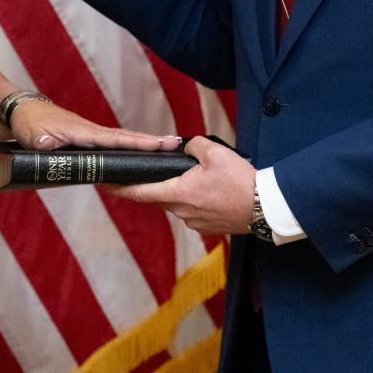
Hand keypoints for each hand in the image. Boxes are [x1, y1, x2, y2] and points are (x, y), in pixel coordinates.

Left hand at [8, 99, 180, 151]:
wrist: (18, 111)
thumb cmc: (27, 122)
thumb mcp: (32, 134)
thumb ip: (41, 142)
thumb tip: (49, 146)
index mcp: (83, 132)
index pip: (116, 139)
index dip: (138, 143)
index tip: (161, 144)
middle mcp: (90, 132)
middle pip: (125, 138)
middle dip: (149, 142)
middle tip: (175, 144)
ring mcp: (88, 135)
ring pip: (119, 141)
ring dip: (141, 144)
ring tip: (165, 149)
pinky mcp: (83, 139)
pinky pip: (109, 145)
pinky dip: (125, 147)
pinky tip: (135, 155)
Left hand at [111, 136, 255, 234]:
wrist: (266, 207)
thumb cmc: (240, 181)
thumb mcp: (214, 153)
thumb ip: (193, 146)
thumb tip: (186, 148)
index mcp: (178, 193)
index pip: (141, 192)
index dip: (121, 188)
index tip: (106, 185)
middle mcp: (182, 212)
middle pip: (159, 197)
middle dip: (154, 186)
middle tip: (150, 174)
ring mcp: (195, 222)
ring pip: (177, 204)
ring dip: (179, 193)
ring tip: (195, 179)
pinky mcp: (208, 227)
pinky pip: (193, 211)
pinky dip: (195, 201)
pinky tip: (209, 192)